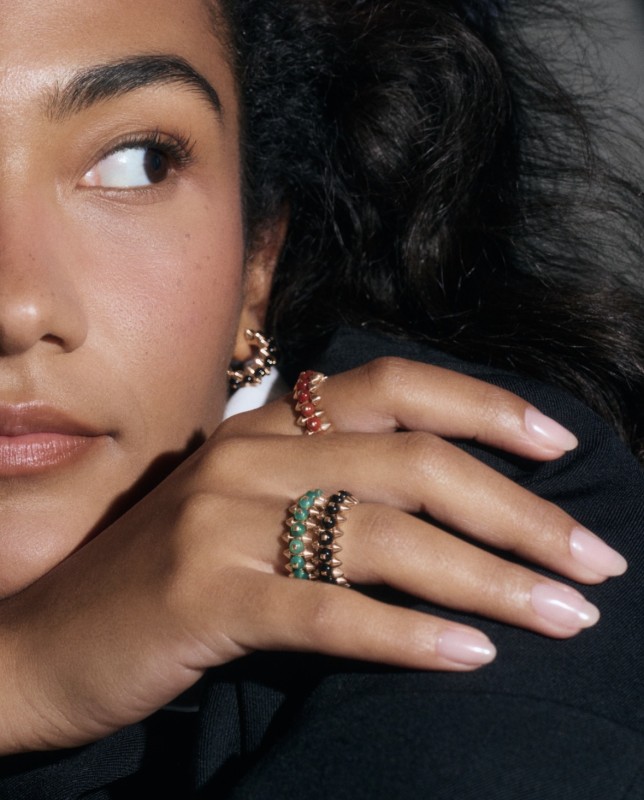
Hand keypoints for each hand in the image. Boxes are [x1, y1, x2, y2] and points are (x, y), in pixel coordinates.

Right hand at [0, 358, 625, 752]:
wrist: (47, 636)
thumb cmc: (163, 574)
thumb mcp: (243, 509)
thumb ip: (322, 485)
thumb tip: (443, 505)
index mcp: (264, 428)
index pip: (394, 387)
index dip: (484, 406)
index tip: (559, 444)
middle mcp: (249, 458)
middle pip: (413, 465)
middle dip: (519, 512)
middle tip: (594, 561)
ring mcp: (224, 524)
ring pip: (384, 538)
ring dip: (490, 579)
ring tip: (565, 618)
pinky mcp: (206, 598)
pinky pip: (328, 612)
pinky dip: (407, 635)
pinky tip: (472, 657)